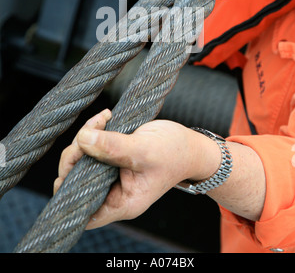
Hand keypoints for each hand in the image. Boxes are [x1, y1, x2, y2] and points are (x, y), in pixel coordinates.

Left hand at [53, 109, 215, 229]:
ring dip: (86, 137)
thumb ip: (113, 147)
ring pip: (83, 160)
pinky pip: (93, 146)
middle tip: (92, 129)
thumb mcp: (144, 150)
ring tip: (102, 119)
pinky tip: (105, 117)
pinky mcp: (113, 158)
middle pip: (77, 180)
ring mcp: (112, 175)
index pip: (82, 209)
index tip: (75, 160)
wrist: (192, 145)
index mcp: (122, 202)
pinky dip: (94, 131)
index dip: (69, 189)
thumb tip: (82, 140)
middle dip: (78, 152)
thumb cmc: (175, 153)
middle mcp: (114, 192)